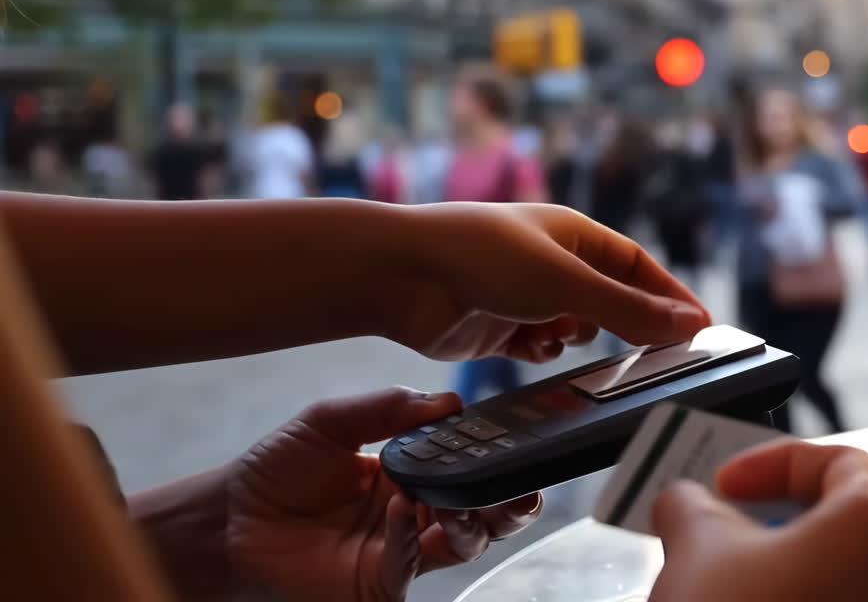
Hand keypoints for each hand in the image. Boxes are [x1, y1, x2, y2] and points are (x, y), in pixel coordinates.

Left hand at [226, 387, 539, 601]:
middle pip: (485, 513)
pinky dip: (412, 533)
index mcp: (413, 472)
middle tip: (522, 487)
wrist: (228, 519)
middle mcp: (416, 513)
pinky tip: (401, 507)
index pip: (470, 466)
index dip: (495, 457)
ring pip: (465, 543)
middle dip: (512, 503)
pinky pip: (411, 562)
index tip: (512, 438)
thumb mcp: (330, 421)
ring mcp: (400, 551)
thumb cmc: (277, 470)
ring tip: (457, 497)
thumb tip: (449, 401)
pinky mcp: (379, 583)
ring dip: (472, 520)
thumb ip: (387, 407)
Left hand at [385, 203, 709, 361]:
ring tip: (556, 333)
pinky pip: (538, 348)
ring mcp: (524, 295)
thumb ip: (629, 310)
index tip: (703, 327)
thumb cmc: (481, 256)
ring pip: (574, 328)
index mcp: (573, 233)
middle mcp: (552, 261)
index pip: (638, 265)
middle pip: (609, 300)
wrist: (402, 276)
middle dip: (623, 325)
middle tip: (652, 356)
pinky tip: (527, 345)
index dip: (670, 296)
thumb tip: (691, 324)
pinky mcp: (498, 327)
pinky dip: (539, 351)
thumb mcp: (567, 283)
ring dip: (573, 337)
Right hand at [649, 440, 867, 601]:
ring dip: (784, 569)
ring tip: (725, 581)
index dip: (774, 463)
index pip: (840, 461)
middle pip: (845, 524)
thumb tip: (683, 501)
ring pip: (842, 577)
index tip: (727, 483)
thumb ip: (690, 504)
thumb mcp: (695, 550)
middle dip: (776, 520)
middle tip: (723, 527)